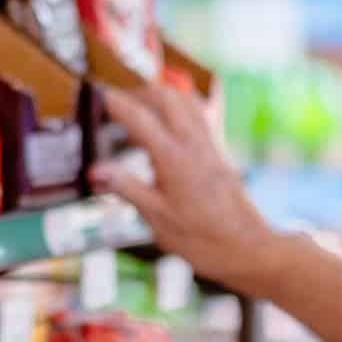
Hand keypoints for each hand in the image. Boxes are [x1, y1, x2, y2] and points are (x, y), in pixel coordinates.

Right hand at [91, 83, 283, 295]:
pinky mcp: (219, 151)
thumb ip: (126, 188)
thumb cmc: (201, 238)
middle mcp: (194, 144)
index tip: (98, 96)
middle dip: (138, 93)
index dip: (116, 104)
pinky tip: (168, 126)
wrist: (246, 247)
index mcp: (173, 158)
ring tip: (140, 111)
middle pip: (165, 97)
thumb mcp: (156, 217)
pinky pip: (199, 115)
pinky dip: (179, 109)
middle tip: (117, 104)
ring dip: (161, 97)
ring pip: (185, 100)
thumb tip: (95, 171)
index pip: (139, 118)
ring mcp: (210, 145)